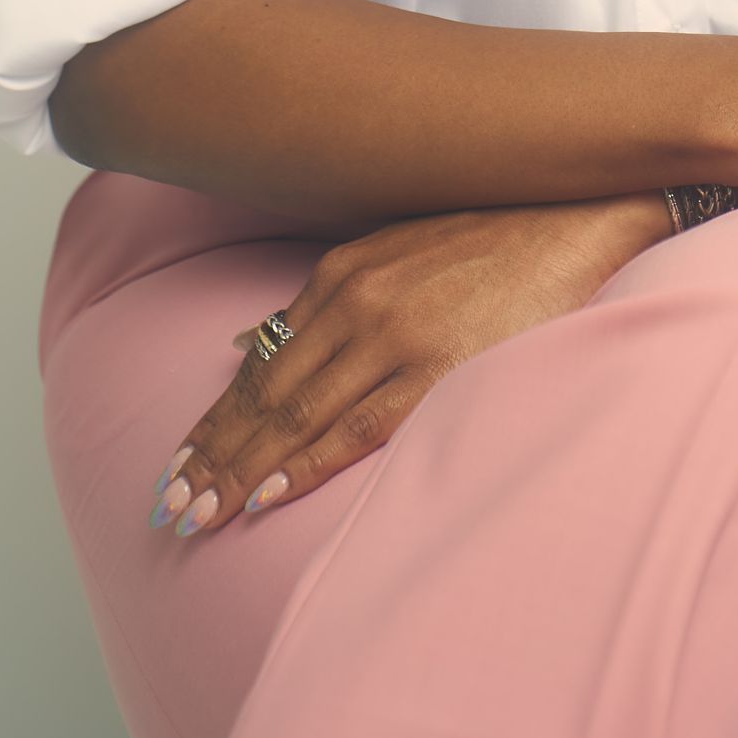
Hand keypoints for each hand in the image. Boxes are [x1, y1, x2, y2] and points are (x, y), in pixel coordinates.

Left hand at [150, 193, 669, 540]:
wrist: (570, 222)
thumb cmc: (483, 240)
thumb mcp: (390, 250)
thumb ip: (320, 297)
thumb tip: (246, 339)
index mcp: (340, 272)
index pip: (259, 362)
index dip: (215, 419)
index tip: (178, 465)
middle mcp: (355, 301)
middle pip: (265, 395)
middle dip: (213, 455)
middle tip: (168, 507)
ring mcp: (393, 336)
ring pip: (297, 416)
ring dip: (241, 470)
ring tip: (198, 514)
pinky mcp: (436, 367)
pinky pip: (357, 427)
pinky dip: (306, 463)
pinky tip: (268, 492)